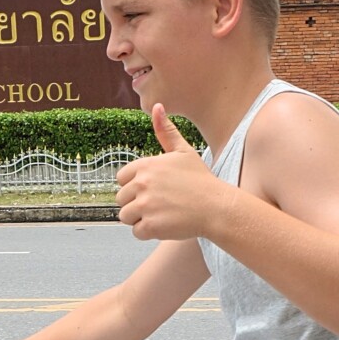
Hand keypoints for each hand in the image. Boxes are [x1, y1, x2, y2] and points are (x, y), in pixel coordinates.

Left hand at [114, 104, 230, 241]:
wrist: (217, 207)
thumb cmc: (201, 180)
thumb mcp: (183, 152)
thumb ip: (166, 131)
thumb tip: (157, 106)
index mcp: (145, 166)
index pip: (121, 179)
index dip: (135, 186)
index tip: (153, 190)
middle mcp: (142, 184)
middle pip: (121, 199)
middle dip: (136, 204)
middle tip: (160, 205)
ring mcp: (145, 205)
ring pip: (125, 216)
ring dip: (140, 219)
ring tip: (161, 215)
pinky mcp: (150, 225)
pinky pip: (136, 232)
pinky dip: (148, 232)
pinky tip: (164, 225)